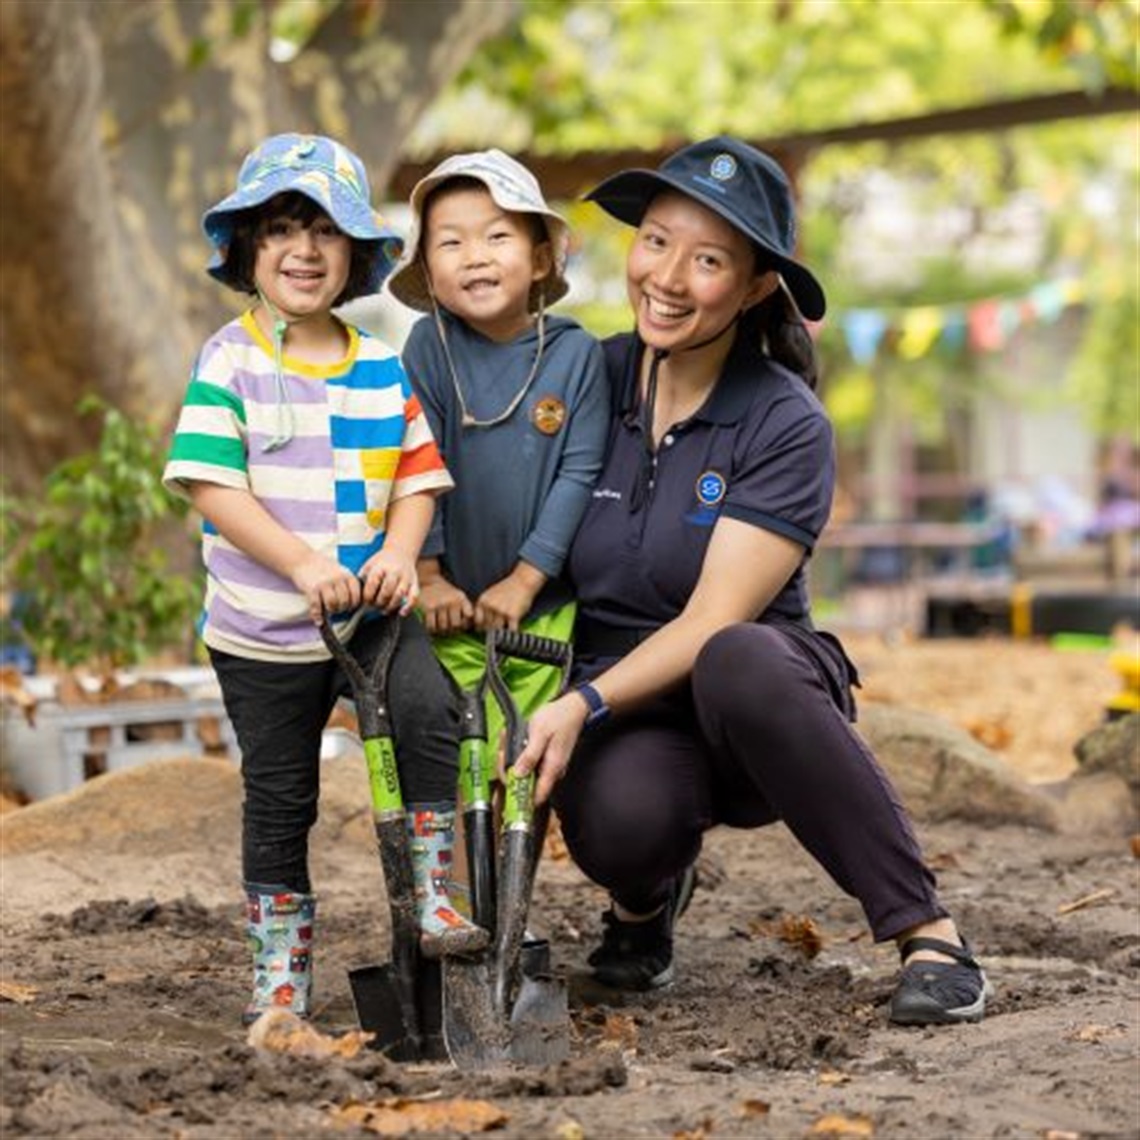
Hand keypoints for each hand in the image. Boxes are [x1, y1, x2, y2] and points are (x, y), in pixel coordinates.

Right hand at [291, 552, 361, 623]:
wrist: (303, 559)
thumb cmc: (324, 568)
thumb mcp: (341, 571)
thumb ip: (348, 583)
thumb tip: (357, 602)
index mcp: (347, 575)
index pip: (357, 595)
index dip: (354, 604)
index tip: (350, 606)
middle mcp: (337, 579)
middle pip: (345, 601)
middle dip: (342, 609)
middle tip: (338, 609)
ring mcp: (324, 583)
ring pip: (333, 604)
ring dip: (332, 610)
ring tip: (330, 609)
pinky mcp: (312, 589)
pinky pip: (317, 606)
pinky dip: (318, 616)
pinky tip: (319, 620)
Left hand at [359, 546, 418, 615]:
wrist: (400, 552)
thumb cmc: (382, 562)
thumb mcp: (369, 565)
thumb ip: (362, 579)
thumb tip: (355, 595)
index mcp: (381, 566)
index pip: (373, 584)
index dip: (368, 596)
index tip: (366, 601)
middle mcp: (395, 571)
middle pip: (387, 591)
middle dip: (379, 602)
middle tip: (375, 607)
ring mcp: (406, 577)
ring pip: (400, 595)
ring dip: (391, 606)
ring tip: (384, 610)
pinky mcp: (415, 582)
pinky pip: (414, 597)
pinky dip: (408, 607)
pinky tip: (401, 613)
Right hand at [417, 567, 472, 633]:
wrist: (429, 582)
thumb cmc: (447, 594)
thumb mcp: (459, 597)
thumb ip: (466, 610)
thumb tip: (468, 628)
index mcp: (461, 599)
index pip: (469, 616)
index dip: (465, 624)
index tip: (461, 626)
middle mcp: (452, 601)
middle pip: (455, 625)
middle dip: (452, 631)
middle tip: (449, 631)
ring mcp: (440, 604)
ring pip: (443, 627)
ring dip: (441, 632)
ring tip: (441, 630)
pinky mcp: (428, 608)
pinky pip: (431, 626)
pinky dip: (432, 630)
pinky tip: (433, 627)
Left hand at [474, 568, 540, 631]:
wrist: (523, 581)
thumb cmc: (507, 589)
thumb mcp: (490, 594)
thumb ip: (484, 607)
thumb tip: (479, 625)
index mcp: (483, 601)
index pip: (478, 621)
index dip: (482, 627)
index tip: (486, 630)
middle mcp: (490, 606)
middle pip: (487, 627)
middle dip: (492, 632)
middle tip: (497, 633)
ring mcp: (501, 611)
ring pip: (497, 630)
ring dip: (501, 634)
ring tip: (504, 634)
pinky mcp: (513, 615)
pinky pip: (510, 630)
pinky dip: (511, 633)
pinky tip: (513, 632)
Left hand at [513, 690, 589, 804]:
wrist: (573, 709)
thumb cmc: (559, 718)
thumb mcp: (540, 733)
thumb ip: (530, 756)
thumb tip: (518, 774)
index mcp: (552, 768)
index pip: (536, 796)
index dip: (520, 798)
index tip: (506, 787)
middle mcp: (552, 771)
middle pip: (527, 785)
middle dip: (511, 772)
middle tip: (503, 754)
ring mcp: (550, 766)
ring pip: (527, 774)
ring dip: (514, 762)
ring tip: (508, 743)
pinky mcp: (547, 760)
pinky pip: (530, 765)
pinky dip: (521, 756)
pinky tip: (517, 742)